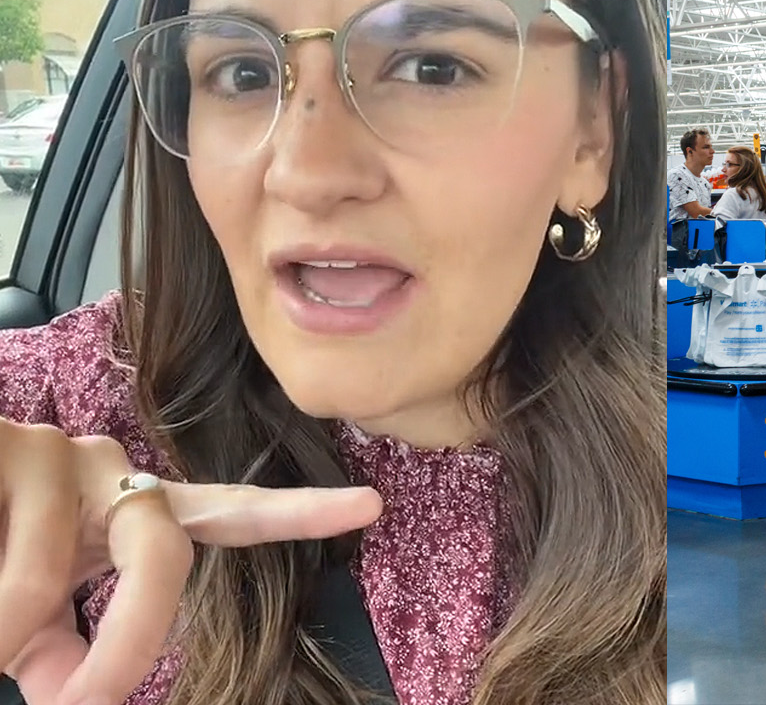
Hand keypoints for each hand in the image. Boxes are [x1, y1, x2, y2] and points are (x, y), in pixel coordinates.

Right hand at [0, 423, 383, 704]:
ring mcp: (64, 454)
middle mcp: (117, 473)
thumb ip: (72, 654)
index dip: (300, 512)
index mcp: (140, 513)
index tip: (371, 505)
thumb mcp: (30, 622)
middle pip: (162, 554)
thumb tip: (78, 699)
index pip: (232, 514)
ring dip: (8, 626)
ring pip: (52, 565)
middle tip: (83, 704)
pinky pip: (7, 543)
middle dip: (125, 642)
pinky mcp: (8, 445)